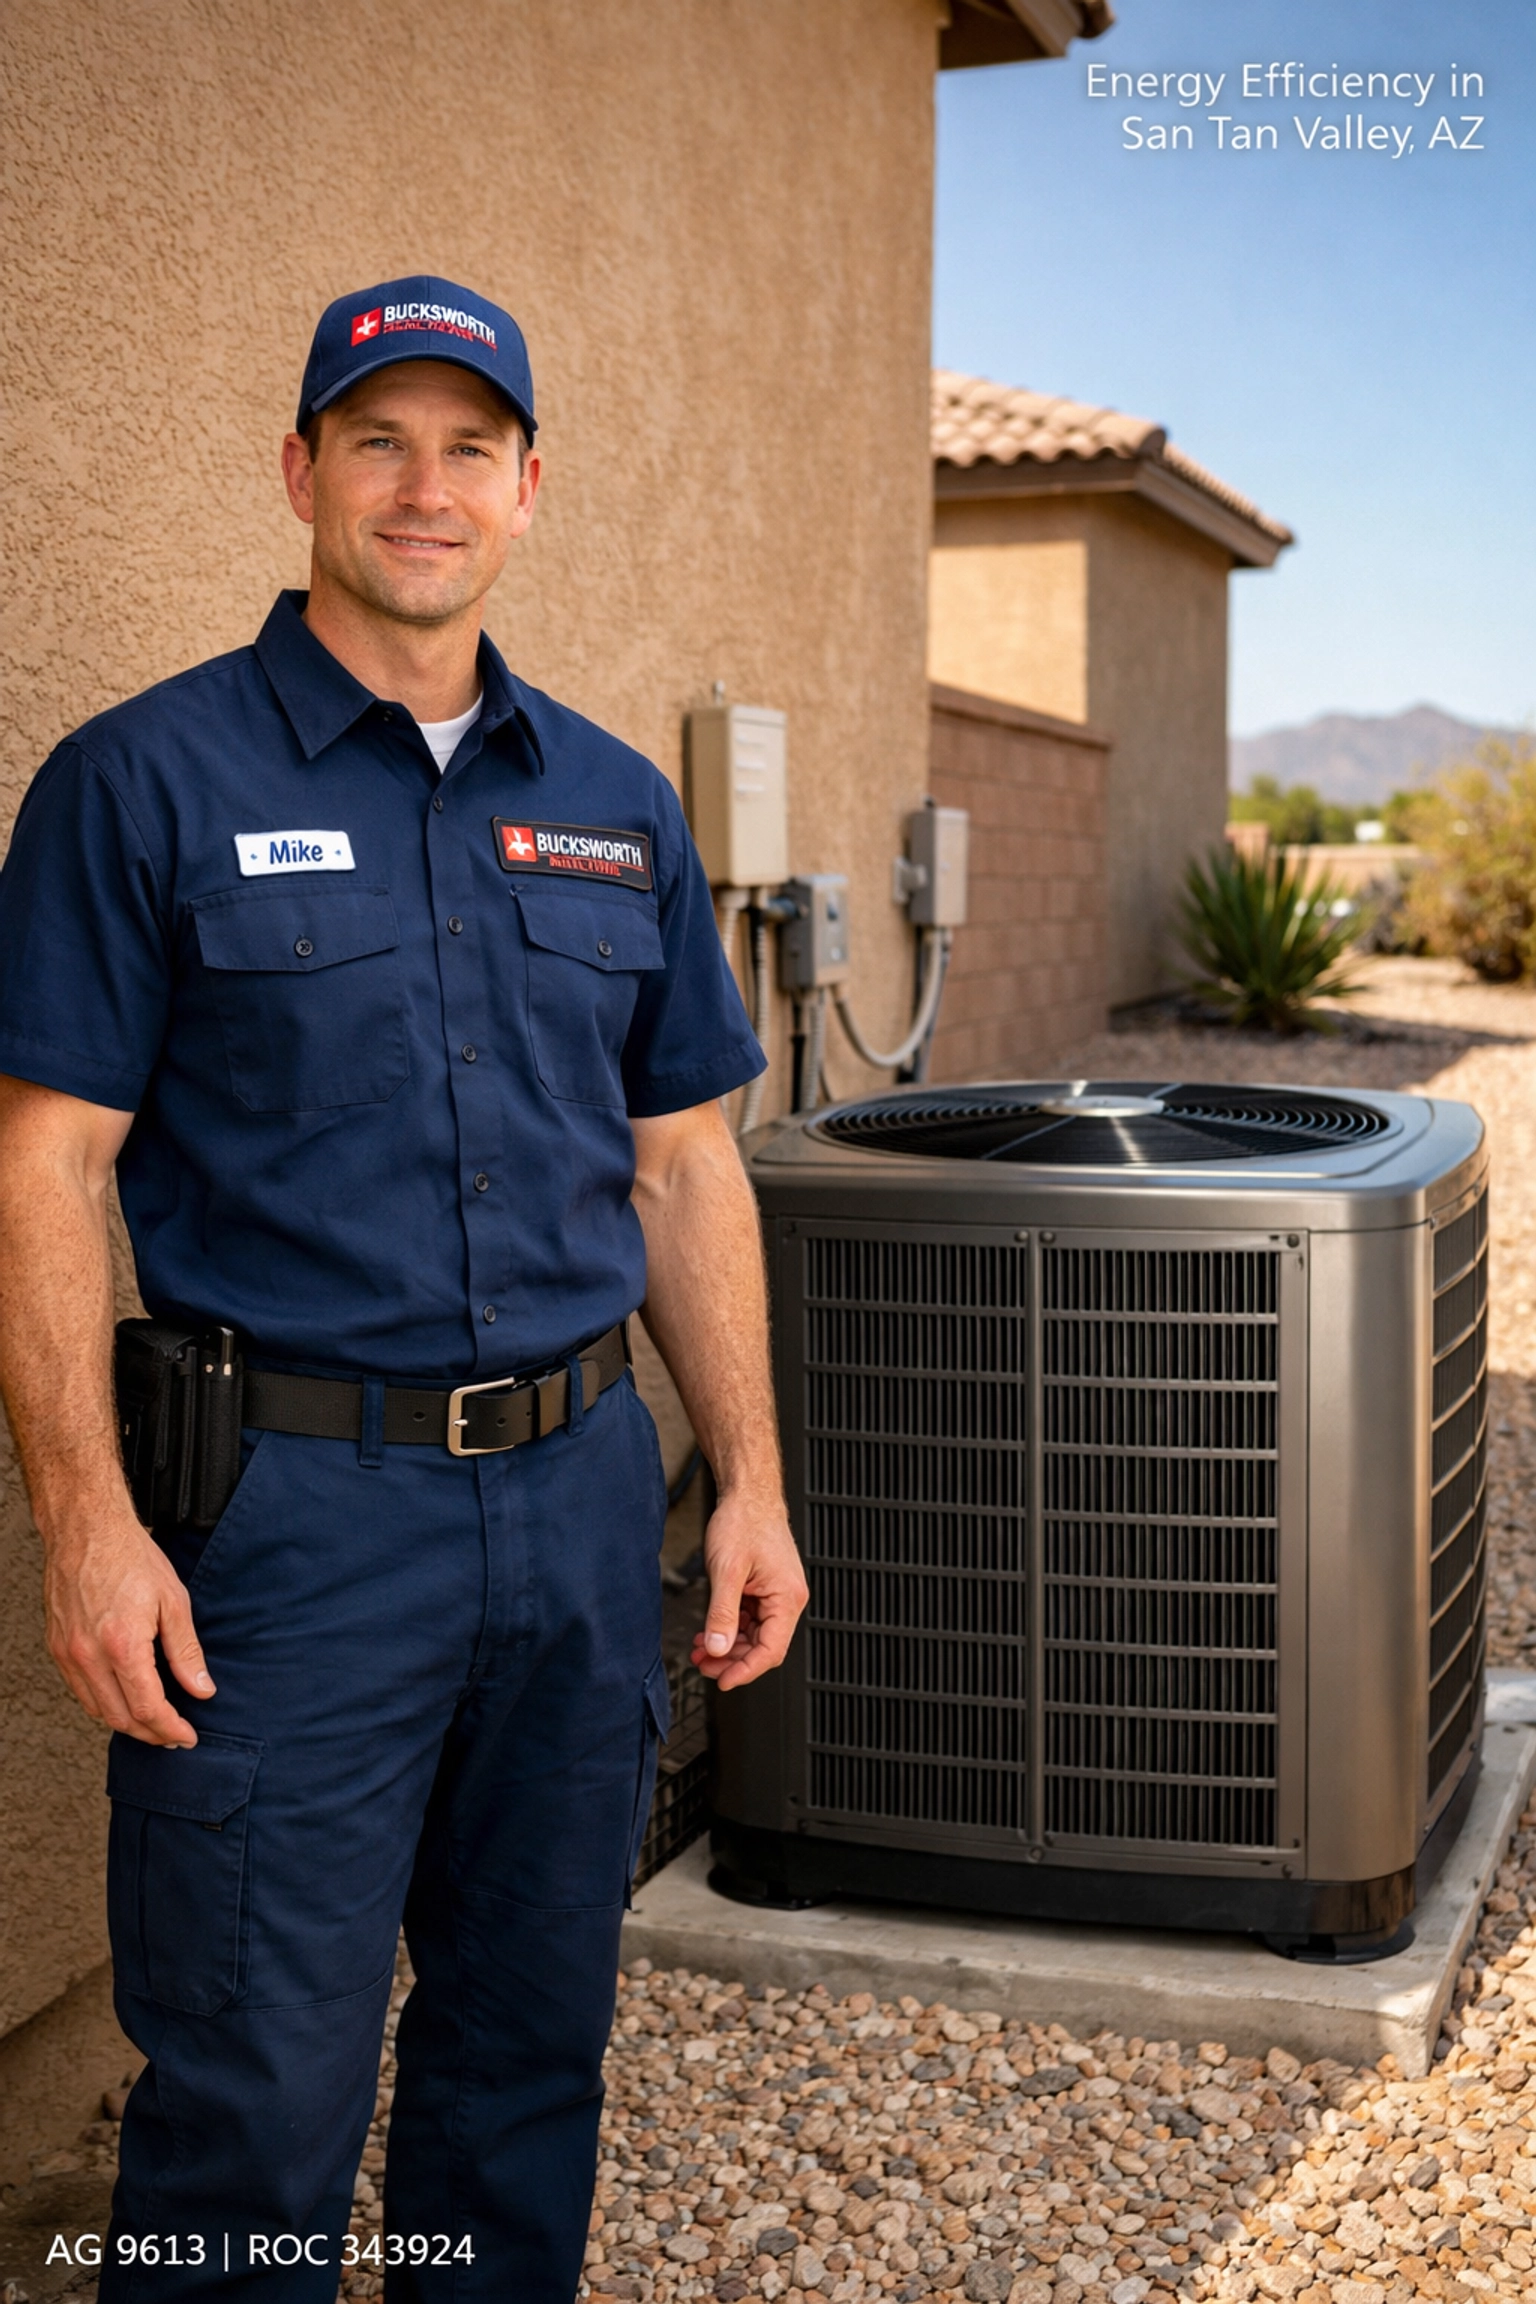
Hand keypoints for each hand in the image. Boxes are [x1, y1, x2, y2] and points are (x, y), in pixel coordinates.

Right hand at [43, 1507, 214, 1745]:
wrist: (87, 1530)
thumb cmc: (130, 1557)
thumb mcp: (174, 1601)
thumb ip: (186, 1651)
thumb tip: (201, 1688)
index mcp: (122, 1645)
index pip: (147, 1708)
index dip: (170, 1729)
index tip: (186, 1736)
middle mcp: (89, 1655)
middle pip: (120, 1718)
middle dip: (150, 1734)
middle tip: (174, 1736)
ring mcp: (68, 1653)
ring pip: (97, 1710)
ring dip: (126, 1723)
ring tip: (153, 1723)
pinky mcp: (58, 1647)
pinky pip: (80, 1691)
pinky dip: (103, 1704)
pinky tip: (123, 1699)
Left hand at [691, 1485, 807, 1691]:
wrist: (747, 1493)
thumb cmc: (743, 1522)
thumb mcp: (727, 1570)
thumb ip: (722, 1613)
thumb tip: (717, 1648)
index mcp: (787, 1598)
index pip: (770, 1651)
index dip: (745, 1671)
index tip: (721, 1681)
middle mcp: (786, 1599)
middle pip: (762, 1647)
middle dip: (731, 1660)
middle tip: (702, 1665)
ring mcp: (776, 1594)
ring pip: (753, 1636)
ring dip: (727, 1646)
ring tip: (700, 1650)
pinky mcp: (764, 1589)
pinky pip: (749, 1620)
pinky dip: (729, 1628)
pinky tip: (709, 1632)